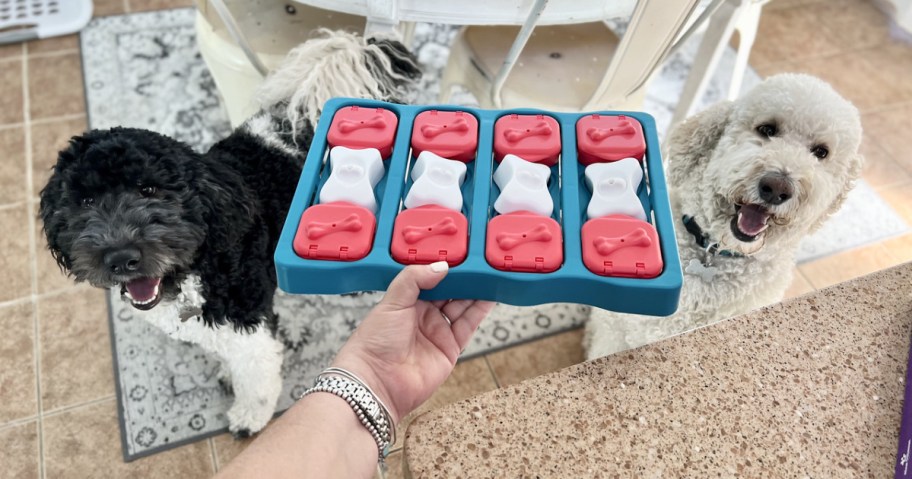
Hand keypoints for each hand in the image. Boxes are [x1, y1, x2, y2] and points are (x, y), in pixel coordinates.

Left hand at [331, 262, 494, 422]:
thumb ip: (414, 279)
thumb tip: (441, 266)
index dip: (442, 268)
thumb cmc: (375, 342)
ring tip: (489, 274)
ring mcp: (437, 332)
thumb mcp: (392, 302)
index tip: (457, 255)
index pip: (429, 280)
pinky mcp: (450, 349)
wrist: (376, 382)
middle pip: (449, 292)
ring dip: (475, 292)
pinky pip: (468, 326)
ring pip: (462, 307)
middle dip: (463, 279)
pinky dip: (480, 311)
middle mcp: (422, 316)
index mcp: (405, 302)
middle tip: (478, 262)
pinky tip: (490, 296)